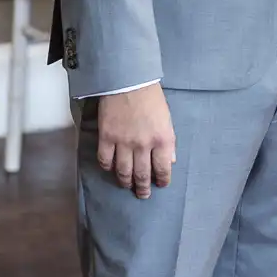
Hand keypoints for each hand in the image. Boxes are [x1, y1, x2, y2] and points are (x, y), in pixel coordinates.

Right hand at [97, 83, 176, 198]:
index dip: (162, 180)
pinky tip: (110, 169)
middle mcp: (144, 145)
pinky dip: (107, 168)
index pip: (163, 168)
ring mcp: (124, 142)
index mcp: (162, 140)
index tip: (161, 185)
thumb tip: (171, 160)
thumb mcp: (167, 119)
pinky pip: (105, 160)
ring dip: (125, 182)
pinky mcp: (107, 137)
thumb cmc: (151, 98)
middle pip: (142, 175)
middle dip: (143, 188)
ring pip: (123, 172)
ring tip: (127, 186)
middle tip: (142, 195)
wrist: (129, 81)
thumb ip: (169, 142)